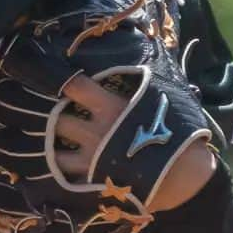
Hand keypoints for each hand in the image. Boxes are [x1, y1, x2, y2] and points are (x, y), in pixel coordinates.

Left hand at [53, 74, 215, 211]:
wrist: (188, 175)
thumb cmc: (177, 132)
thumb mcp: (161, 99)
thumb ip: (143, 81)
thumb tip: (146, 52)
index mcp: (111, 107)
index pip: (75, 86)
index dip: (59, 79)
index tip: (46, 74)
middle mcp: (96, 132)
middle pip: (58, 118)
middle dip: (50, 115)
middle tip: (43, 111)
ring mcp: (93, 158)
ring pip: (55, 151)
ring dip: (49, 145)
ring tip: (43, 141)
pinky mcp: (95, 181)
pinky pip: (68, 177)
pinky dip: (60, 172)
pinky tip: (53, 168)